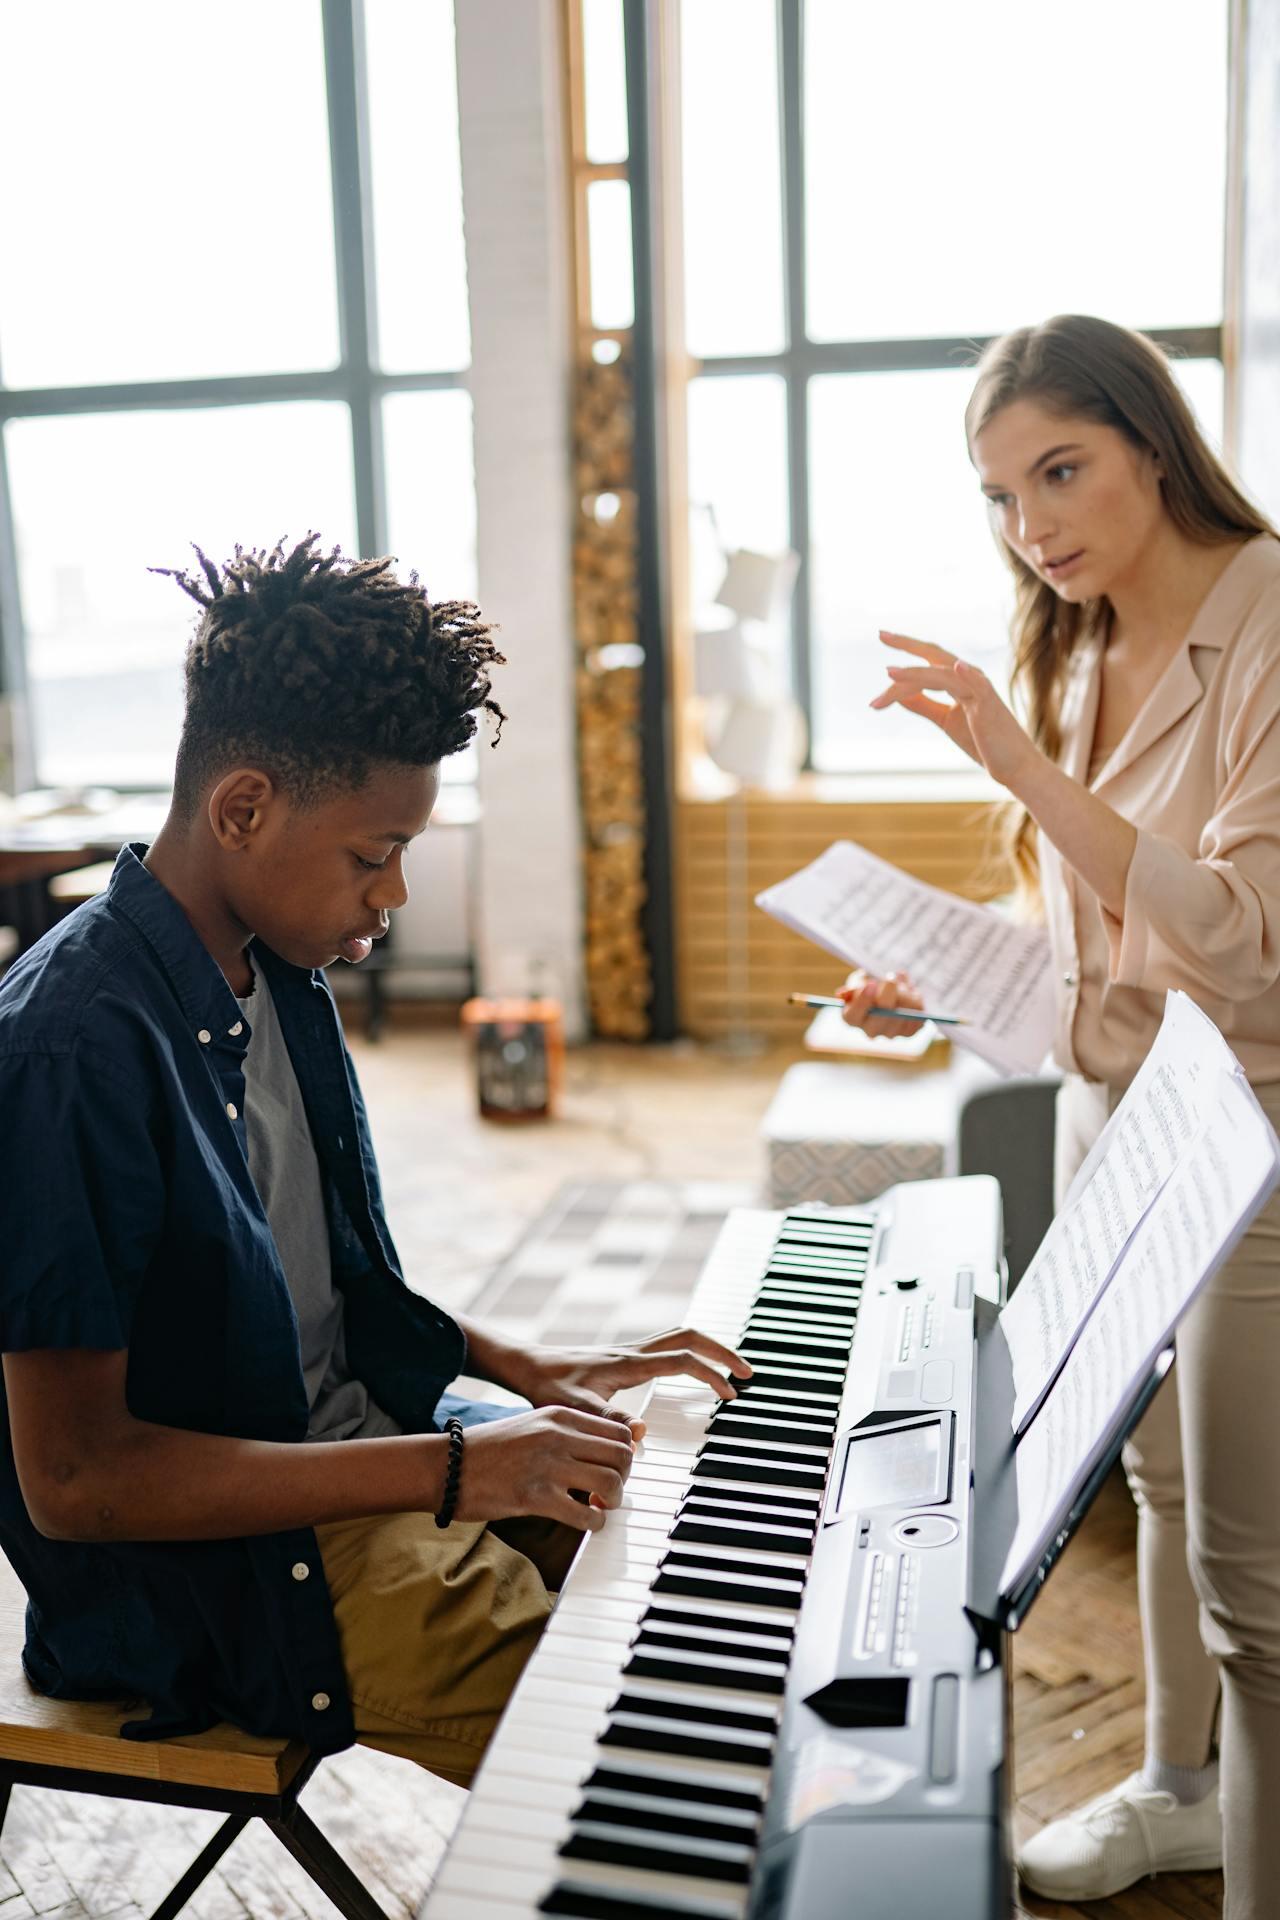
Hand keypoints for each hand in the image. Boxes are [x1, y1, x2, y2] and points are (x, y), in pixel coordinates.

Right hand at [454, 1405, 636, 1532]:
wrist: (446, 1466)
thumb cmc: (488, 1450)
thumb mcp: (532, 1426)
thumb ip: (567, 1434)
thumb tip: (603, 1454)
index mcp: (559, 1415)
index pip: (620, 1431)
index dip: (624, 1455)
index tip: (613, 1470)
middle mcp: (558, 1435)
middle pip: (623, 1456)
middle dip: (623, 1479)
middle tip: (608, 1493)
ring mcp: (548, 1465)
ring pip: (611, 1484)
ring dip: (611, 1503)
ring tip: (597, 1508)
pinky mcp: (535, 1497)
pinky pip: (585, 1515)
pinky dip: (594, 1524)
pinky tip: (585, 1523)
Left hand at [515, 1327, 753, 1436]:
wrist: (526, 1366)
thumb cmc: (547, 1387)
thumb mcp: (573, 1409)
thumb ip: (606, 1420)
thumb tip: (641, 1432)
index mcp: (629, 1363)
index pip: (683, 1361)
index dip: (711, 1375)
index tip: (731, 1394)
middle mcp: (633, 1352)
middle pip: (690, 1337)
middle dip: (722, 1351)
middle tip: (747, 1372)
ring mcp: (630, 1353)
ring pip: (680, 1338)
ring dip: (708, 1349)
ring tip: (729, 1369)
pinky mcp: (624, 1359)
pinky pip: (667, 1348)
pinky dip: (689, 1354)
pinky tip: (691, 1371)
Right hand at [838, 968, 925, 1039]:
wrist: (889, 993)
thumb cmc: (870, 985)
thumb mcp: (859, 980)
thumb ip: (855, 984)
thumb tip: (850, 990)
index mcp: (852, 1018)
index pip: (853, 1015)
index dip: (862, 1001)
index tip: (870, 984)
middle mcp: (870, 1031)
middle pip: (880, 1017)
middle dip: (888, 994)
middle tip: (891, 976)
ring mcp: (890, 1033)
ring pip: (902, 1013)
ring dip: (904, 992)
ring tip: (901, 980)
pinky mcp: (909, 1031)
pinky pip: (917, 1013)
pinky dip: (915, 998)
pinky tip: (909, 992)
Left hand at [870, 631, 1038, 791]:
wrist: (1013, 766)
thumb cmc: (983, 743)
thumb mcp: (946, 720)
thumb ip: (923, 705)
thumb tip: (897, 693)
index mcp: (959, 681)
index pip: (927, 664)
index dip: (903, 663)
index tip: (881, 656)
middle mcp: (969, 677)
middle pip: (933, 655)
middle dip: (907, 644)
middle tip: (881, 634)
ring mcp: (980, 688)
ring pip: (941, 673)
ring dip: (914, 674)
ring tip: (889, 673)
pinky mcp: (989, 703)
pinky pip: (976, 683)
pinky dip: (965, 673)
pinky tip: (955, 665)